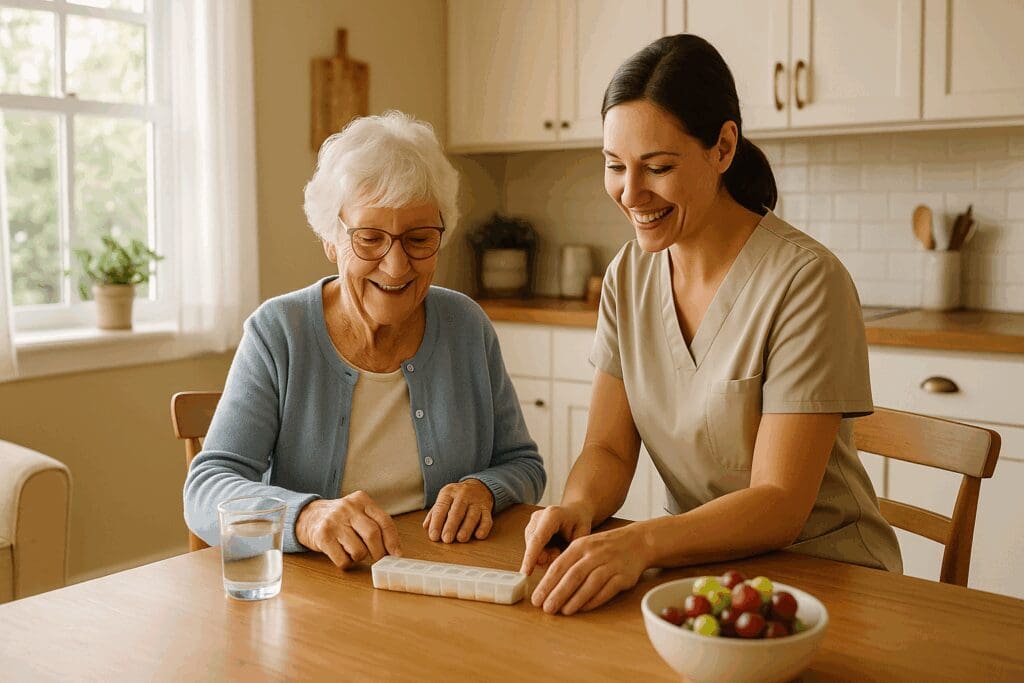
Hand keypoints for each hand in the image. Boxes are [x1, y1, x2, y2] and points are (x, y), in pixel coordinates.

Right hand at [295, 491, 401, 569]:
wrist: (307, 516)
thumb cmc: (340, 518)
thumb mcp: (358, 512)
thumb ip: (375, 524)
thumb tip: (394, 551)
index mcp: (362, 500)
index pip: (384, 521)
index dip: (393, 541)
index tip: (396, 554)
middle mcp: (348, 508)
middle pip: (373, 535)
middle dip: (379, 552)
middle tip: (378, 559)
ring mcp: (334, 522)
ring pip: (359, 550)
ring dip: (359, 557)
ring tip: (353, 551)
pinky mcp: (323, 537)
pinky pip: (343, 560)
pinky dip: (347, 563)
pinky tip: (341, 554)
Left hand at [423, 479, 494, 542]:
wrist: (478, 487)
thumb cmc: (456, 498)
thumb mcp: (444, 500)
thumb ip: (434, 513)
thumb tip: (426, 527)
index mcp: (448, 492)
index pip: (441, 508)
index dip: (436, 523)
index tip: (434, 536)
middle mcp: (463, 495)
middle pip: (457, 511)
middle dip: (451, 526)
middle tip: (446, 539)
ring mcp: (476, 501)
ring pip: (472, 515)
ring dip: (467, 528)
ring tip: (461, 539)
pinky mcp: (487, 508)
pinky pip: (487, 518)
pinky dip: (484, 528)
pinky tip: (478, 536)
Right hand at [519, 504, 592, 575]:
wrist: (575, 511)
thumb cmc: (580, 522)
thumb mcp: (582, 535)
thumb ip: (569, 550)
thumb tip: (555, 565)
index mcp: (552, 515)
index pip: (538, 539)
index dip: (531, 557)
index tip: (525, 573)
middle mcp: (537, 517)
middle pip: (533, 547)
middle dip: (545, 558)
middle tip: (560, 553)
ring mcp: (531, 523)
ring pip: (531, 550)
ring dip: (544, 556)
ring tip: (558, 549)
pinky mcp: (529, 529)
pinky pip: (532, 549)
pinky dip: (542, 553)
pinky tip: (552, 547)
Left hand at [528, 523, 649, 615]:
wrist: (637, 542)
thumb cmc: (604, 547)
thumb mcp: (584, 546)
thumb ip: (567, 562)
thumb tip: (547, 585)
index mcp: (580, 546)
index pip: (559, 566)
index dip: (546, 584)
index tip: (536, 599)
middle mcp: (594, 554)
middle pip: (573, 576)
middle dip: (558, 594)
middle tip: (546, 609)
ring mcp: (610, 565)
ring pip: (590, 583)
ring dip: (575, 599)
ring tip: (563, 612)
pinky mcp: (623, 576)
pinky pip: (607, 590)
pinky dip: (594, 600)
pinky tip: (583, 609)